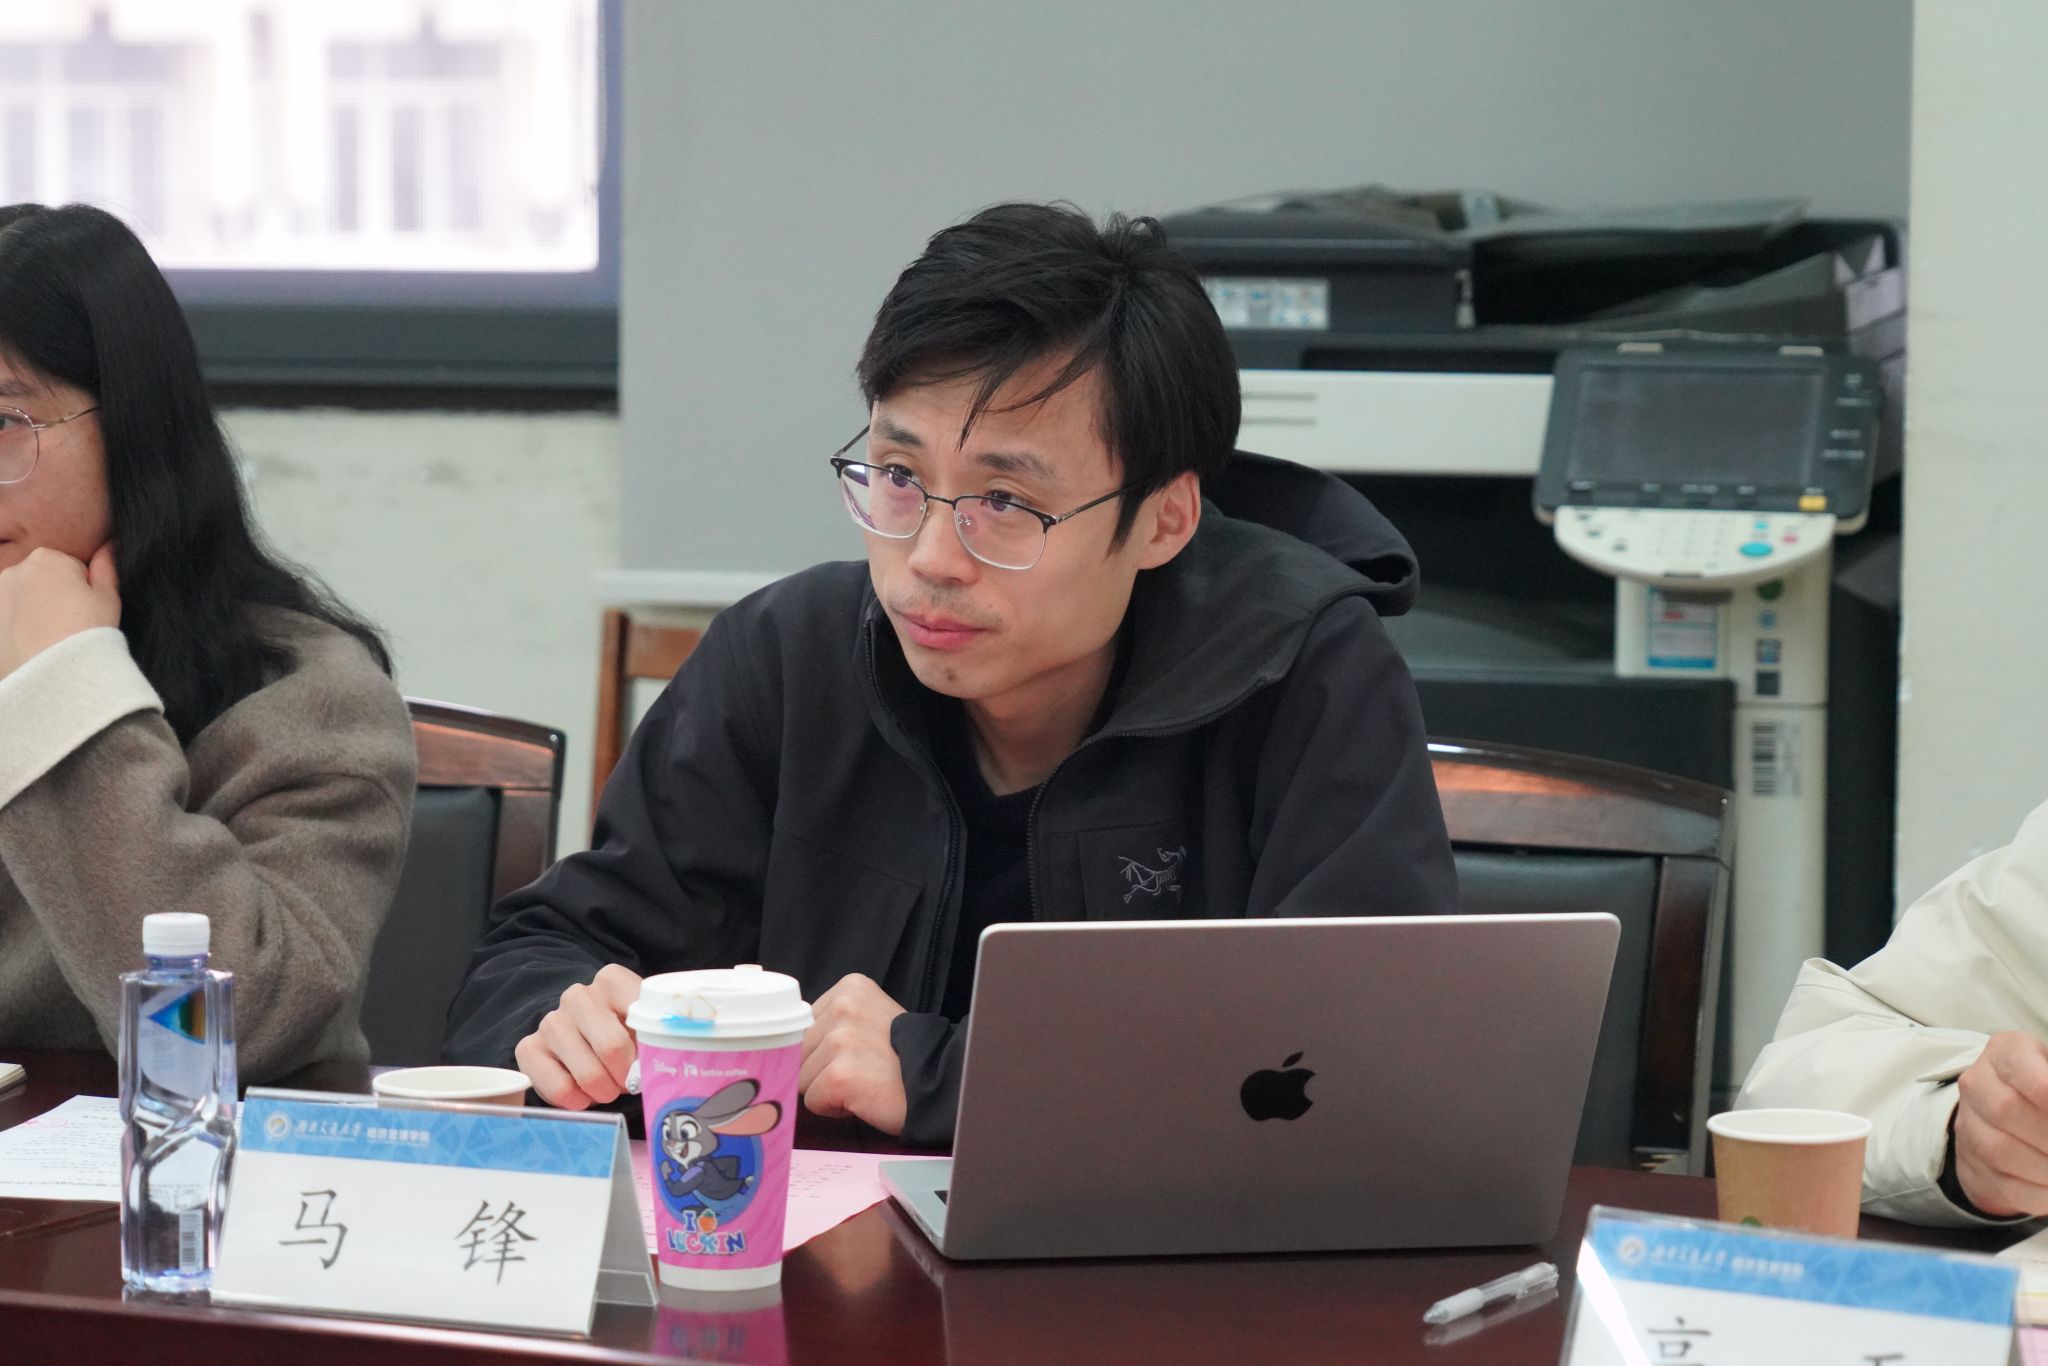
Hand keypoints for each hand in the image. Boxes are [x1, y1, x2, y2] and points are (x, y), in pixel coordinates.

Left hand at [0, 544, 119, 678]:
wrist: (56, 673)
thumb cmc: (88, 632)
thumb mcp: (108, 597)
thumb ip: (106, 567)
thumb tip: (107, 545)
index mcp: (47, 558)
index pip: (70, 568)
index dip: (82, 590)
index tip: (85, 611)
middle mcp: (14, 571)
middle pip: (41, 582)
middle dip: (52, 597)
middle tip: (68, 626)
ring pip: (22, 601)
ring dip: (33, 613)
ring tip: (49, 639)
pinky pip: (8, 622)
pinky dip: (17, 631)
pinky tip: (32, 647)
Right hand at [514, 963, 642, 1108]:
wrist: (579, 1036)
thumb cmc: (621, 1032)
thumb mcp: (643, 1025)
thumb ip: (654, 1036)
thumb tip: (654, 1066)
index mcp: (611, 980)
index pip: (640, 1017)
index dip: (650, 1050)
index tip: (650, 1061)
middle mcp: (577, 996)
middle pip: (612, 1048)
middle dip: (625, 1077)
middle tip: (627, 1082)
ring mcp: (550, 1021)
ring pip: (588, 1074)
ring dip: (604, 1092)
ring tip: (606, 1088)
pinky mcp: (529, 1048)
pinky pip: (560, 1090)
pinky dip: (578, 1101)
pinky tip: (583, 1094)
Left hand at [799, 973, 907, 1134]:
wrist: (939, 1084)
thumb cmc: (903, 1058)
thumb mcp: (870, 1018)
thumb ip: (834, 1021)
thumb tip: (789, 1043)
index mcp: (850, 988)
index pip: (805, 1026)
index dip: (825, 1048)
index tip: (856, 1052)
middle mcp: (844, 1007)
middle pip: (799, 1050)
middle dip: (823, 1068)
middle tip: (863, 1069)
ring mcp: (841, 1040)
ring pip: (802, 1077)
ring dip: (828, 1088)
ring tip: (865, 1081)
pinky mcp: (839, 1074)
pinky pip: (813, 1101)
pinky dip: (835, 1108)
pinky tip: (864, 1096)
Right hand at [1953, 1031, 2047, 1215]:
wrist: (2008, 1114)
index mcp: (2006, 1052)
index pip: (2020, 1067)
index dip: (2047, 1093)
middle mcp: (1978, 1084)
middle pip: (2005, 1110)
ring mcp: (1969, 1126)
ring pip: (2000, 1150)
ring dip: (2047, 1169)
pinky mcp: (1973, 1165)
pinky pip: (2004, 1185)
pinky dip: (2042, 1196)